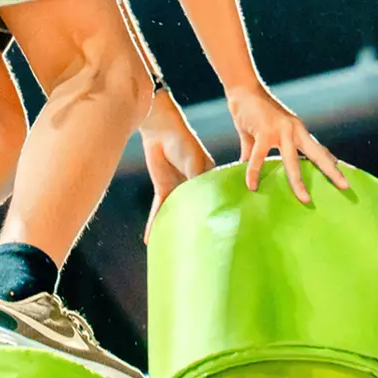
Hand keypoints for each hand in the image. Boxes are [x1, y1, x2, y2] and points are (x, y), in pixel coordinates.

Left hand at [141, 89, 214, 240]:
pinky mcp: (164, 188)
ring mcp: (179, 188)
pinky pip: (160, 209)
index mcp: (210, 177)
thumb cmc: (183, 142)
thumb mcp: (194, 162)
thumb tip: (203, 204)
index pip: (217, 198)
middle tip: (203, 248)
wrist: (159, 129)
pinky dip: (155, 222)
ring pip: (179, 212)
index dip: (221, 213)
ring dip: (176, 226)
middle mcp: (196, 185)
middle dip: (199, 226)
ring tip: (178, 247)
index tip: (226, 233)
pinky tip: (151, 237)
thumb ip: (198, 182)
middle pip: (198, 209)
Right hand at [228, 83, 348, 203]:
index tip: (345, 175)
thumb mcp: (261, 135)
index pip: (318, 149)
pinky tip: (252, 185)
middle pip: (317, 154)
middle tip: (345, 186)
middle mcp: (295, 130)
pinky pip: (260, 156)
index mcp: (298, 132)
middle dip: (332, 171)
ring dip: (298, 181)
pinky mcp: (264, 131)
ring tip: (305, 199)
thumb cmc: (253, 114)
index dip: (331, 162)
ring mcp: (281, 130)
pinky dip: (255, 172)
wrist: (243, 90)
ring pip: (292, 160)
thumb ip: (257, 153)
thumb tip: (245, 167)